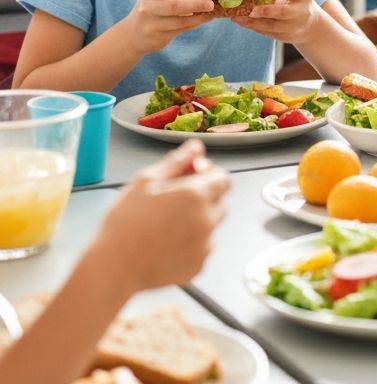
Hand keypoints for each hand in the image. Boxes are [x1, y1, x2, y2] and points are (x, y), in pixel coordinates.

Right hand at [90, 140, 228, 290]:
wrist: (113, 269)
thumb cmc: (124, 224)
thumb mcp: (145, 182)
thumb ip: (176, 161)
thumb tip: (196, 147)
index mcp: (196, 195)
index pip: (223, 179)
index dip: (209, 175)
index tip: (191, 178)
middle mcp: (207, 219)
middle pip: (219, 201)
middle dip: (203, 197)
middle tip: (174, 202)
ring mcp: (205, 245)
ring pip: (212, 225)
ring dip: (198, 220)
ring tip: (167, 225)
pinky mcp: (199, 265)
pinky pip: (204, 247)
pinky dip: (193, 243)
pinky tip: (167, 243)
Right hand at [125, 0, 215, 53]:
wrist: (132, 36)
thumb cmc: (151, 9)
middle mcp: (148, 8)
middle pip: (174, 6)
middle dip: (195, 4)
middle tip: (211, 3)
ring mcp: (152, 25)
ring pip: (180, 22)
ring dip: (199, 17)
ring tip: (211, 12)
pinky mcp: (159, 38)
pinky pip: (181, 30)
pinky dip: (195, 24)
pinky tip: (205, 19)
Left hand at [235, 0, 324, 42]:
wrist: (309, 24)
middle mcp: (301, 12)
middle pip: (283, 12)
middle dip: (267, 11)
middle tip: (252, 9)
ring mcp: (293, 26)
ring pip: (271, 26)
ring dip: (253, 22)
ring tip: (236, 16)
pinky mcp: (284, 36)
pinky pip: (266, 32)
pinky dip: (252, 27)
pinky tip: (239, 20)